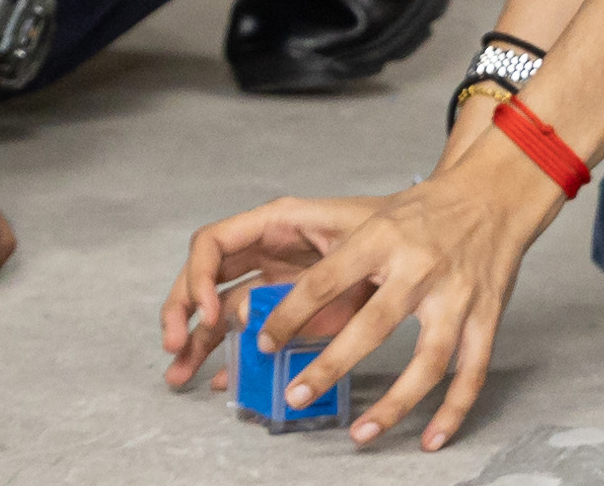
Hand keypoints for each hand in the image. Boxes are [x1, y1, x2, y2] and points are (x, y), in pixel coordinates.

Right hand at [161, 193, 384, 390]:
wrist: (430, 237)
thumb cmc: (391, 226)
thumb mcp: (352, 246)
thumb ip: (308, 282)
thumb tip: (254, 320)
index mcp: (275, 223)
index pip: (214, 242)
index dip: (200, 277)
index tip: (212, 314)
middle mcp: (266, 251)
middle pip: (205, 276)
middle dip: (182, 308)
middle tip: (173, 345)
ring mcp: (276, 281)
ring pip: (221, 309)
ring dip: (197, 340)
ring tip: (179, 374)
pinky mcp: (292, 312)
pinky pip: (251, 332)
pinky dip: (233, 355)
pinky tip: (220, 380)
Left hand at [231, 136, 561, 451]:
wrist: (490, 193)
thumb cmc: (424, 212)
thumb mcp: (376, 220)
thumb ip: (340, 261)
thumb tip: (287, 303)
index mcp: (382, 238)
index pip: (327, 280)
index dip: (292, 314)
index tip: (266, 342)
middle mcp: (419, 267)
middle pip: (373, 326)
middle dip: (330, 366)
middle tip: (295, 396)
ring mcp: (456, 295)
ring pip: (427, 362)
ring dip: (394, 405)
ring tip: (361, 433)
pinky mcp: (487, 315)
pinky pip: (471, 373)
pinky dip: (453, 411)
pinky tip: (431, 438)